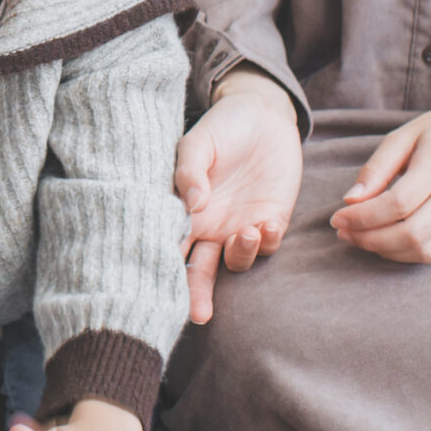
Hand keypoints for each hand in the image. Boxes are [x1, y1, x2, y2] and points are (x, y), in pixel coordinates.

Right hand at [175, 71, 303, 322]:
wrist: (264, 115)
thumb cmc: (223, 127)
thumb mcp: (199, 142)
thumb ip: (189, 170)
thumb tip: (192, 203)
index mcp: (184, 212)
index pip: (169, 248)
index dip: (162, 270)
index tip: (158, 289)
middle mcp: (210, 228)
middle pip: (200, 271)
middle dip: (198, 296)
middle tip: (200, 315)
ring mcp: (240, 227)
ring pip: (235, 262)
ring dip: (240, 255)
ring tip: (246, 234)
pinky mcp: (271, 221)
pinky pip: (268, 246)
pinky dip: (267, 242)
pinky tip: (267, 224)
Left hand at [331, 99, 430, 263]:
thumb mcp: (403, 136)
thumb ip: (376, 169)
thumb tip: (350, 201)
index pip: (398, 204)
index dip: (362, 217)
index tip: (337, 217)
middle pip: (410, 234)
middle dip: (369, 239)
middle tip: (344, 232)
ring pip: (423, 251)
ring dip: (385, 251)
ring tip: (361, 237)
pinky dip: (406, 253)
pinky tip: (386, 240)